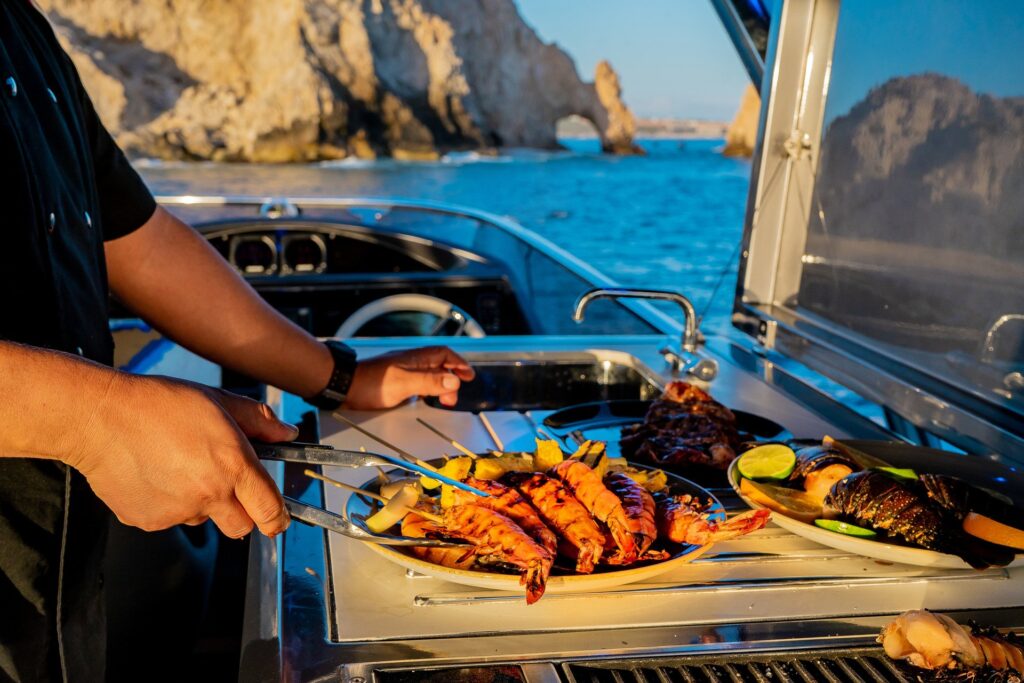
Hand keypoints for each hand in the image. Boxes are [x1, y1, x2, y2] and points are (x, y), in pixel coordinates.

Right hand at [67, 374, 297, 538]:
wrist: (100, 417)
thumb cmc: (159, 404)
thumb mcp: (219, 401)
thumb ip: (259, 422)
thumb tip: (287, 434)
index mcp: (233, 466)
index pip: (270, 511)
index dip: (278, 518)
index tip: (278, 518)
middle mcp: (208, 494)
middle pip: (241, 527)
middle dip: (241, 512)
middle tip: (226, 485)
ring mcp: (176, 512)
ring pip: (202, 520)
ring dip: (201, 503)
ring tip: (180, 466)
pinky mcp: (147, 521)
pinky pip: (169, 520)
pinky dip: (168, 503)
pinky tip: (156, 474)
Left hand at [344, 346, 474, 409]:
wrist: (343, 386)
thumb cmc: (371, 383)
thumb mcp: (405, 383)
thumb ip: (429, 382)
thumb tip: (454, 381)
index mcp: (416, 359)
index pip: (444, 355)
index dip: (458, 364)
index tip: (468, 375)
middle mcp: (410, 362)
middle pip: (438, 365)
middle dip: (450, 378)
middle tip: (453, 396)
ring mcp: (402, 371)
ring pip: (428, 375)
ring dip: (439, 385)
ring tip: (442, 400)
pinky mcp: (393, 382)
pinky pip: (417, 383)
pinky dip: (426, 390)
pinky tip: (422, 399)